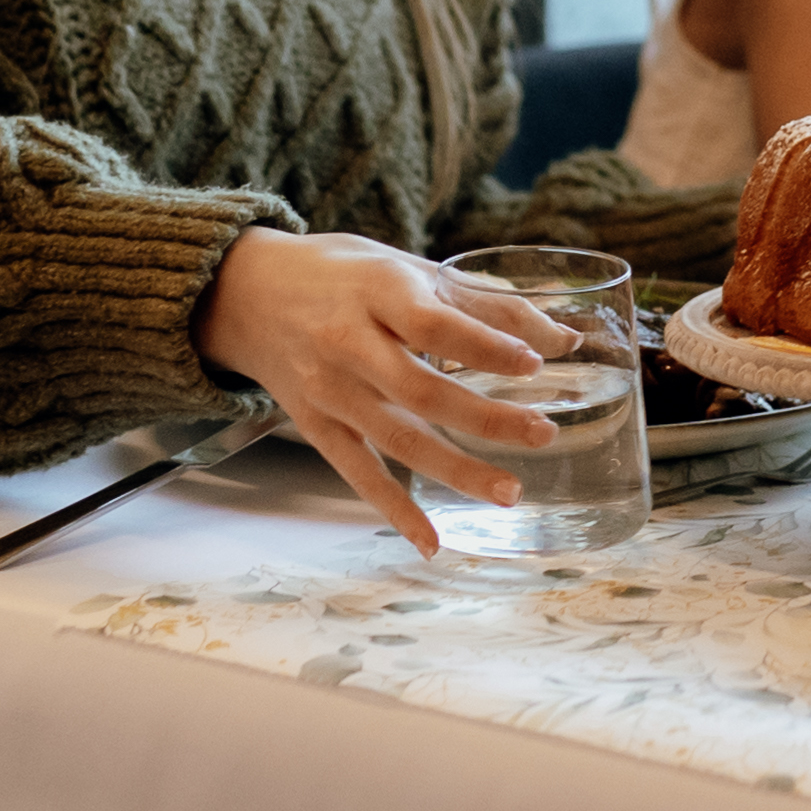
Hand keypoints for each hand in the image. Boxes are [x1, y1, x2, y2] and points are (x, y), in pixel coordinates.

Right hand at [196, 230, 561, 553]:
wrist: (245, 291)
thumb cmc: (345, 275)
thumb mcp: (410, 269)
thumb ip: (486, 303)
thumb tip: (565, 340)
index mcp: (377, 291)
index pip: (434, 324)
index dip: (484, 346)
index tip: (535, 364)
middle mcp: (348, 343)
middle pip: (421, 389)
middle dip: (486, 417)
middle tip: (545, 434)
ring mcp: (329, 390)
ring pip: (396, 438)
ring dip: (456, 470)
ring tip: (510, 492)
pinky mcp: (315, 425)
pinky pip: (358, 473)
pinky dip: (394, 509)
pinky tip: (432, 541)